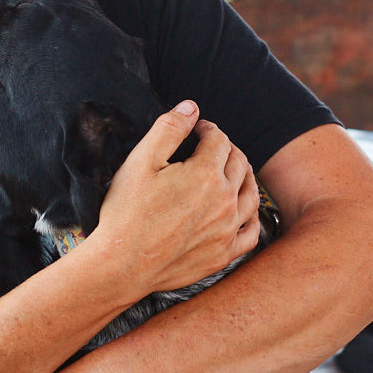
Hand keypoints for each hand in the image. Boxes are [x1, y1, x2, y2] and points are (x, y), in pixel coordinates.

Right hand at [94, 100, 261, 293]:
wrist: (121, 265)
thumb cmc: (126, 212)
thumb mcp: (140, 161)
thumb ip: (169, 128)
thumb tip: (192, 107)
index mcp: (206, 174)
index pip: (219, 140)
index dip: (208, 129)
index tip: (197, 129)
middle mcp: (225, 200)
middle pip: (239, 163)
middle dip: (227, 148)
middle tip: (214, 146)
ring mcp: (227, 230)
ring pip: (251, 195)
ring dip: (244, 176)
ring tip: (233, 171)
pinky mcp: (224, 254)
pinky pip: (251, 232)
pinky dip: (251, 217)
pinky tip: (243, 211)